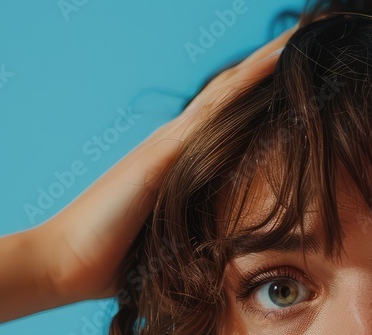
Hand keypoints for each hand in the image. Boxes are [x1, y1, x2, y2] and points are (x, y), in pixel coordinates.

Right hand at [30, 23, 297, 302]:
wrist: (64, 265)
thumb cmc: (113, 263)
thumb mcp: (169, 243)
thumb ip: (196, 234)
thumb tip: (233, 257)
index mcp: (180, 161)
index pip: (229, 117)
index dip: (259, 93)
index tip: (297, 75)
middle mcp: (176, 141)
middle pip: (232, 91)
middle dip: (269, 64)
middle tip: (307, 34)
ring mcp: (170, 143)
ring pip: (229, 89)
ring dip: (266, 60)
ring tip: (300, 33)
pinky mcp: (165, 153)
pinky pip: (217, 108)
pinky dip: (248, 82)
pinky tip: (277, 61)